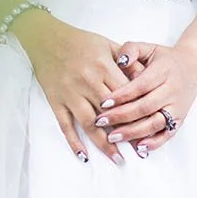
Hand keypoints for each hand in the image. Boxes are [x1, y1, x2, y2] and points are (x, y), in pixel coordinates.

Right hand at [12, 12, 131, 162]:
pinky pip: (65, 125)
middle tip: (139, 151)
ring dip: (104, 144)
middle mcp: (87, 82)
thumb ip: (127, 62)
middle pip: (111, 113)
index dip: (138, 113)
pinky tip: (84, 156)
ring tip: (118, 159)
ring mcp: (70, 94)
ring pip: (89, 124)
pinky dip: (73, 142)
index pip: (126, 95)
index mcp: (103, 67)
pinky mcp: (56, 101)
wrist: (46, 38)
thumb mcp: (108, 45)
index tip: (150, 128)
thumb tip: (145, 79)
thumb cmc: (80, 42)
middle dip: (126, 133)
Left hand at [96, 40, 196, 154]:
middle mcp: (172, 90)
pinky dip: (154, 142)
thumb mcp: (149, 48)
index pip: (141, 86)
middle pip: (146, 107)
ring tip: (113, 137)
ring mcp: (177, 107)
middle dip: (121, 116)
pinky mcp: (180, 119)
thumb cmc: (164, 59)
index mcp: (164, 71)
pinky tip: (138, 147)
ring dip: (133, 132)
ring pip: (155, 123)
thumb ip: (131, 49)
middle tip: (100, 121)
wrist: (193, 67)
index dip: (122, 95)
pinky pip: (167, 134)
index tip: (103, 103)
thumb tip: (120, 61)